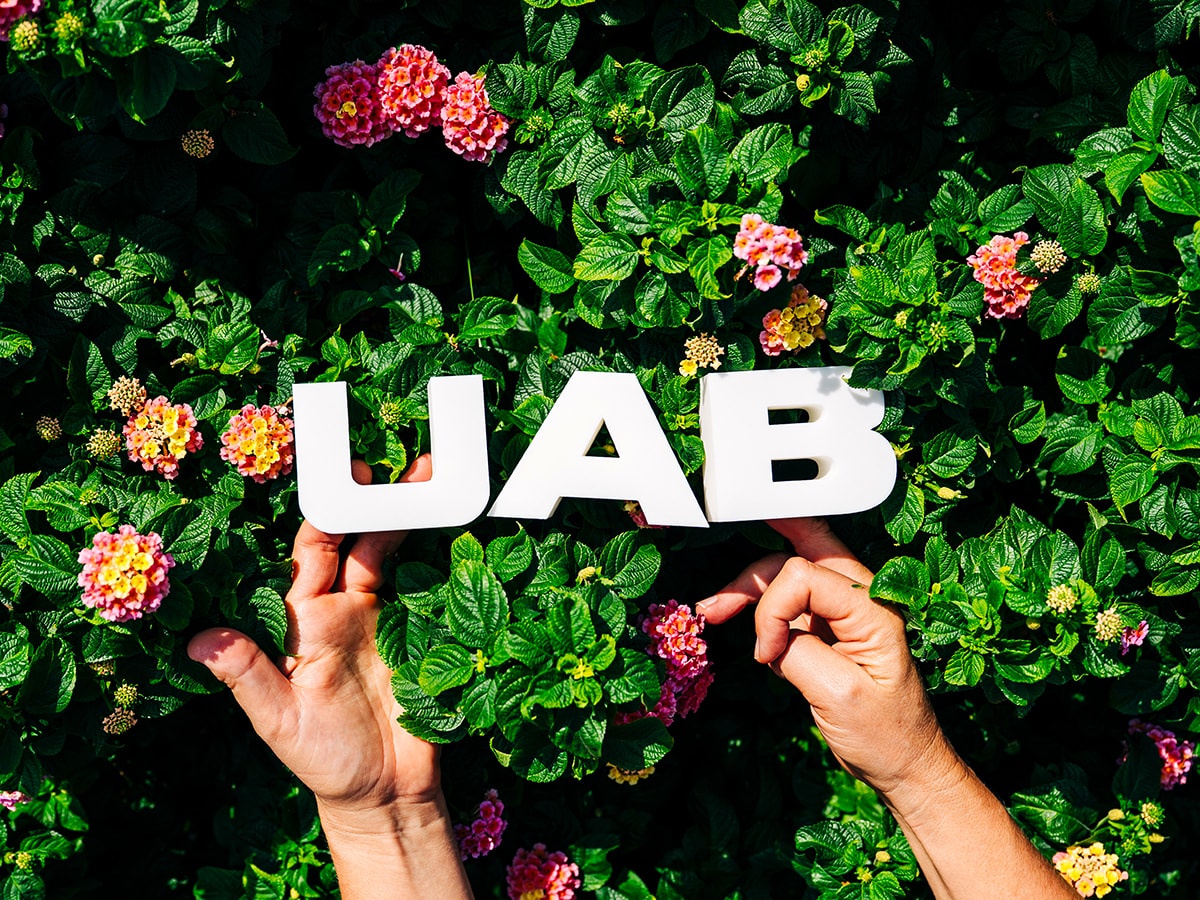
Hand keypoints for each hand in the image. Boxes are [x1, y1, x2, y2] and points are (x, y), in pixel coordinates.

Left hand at [188, 457, 471, 897]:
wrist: (387, 794)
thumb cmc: (323, 760)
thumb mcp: (279, 721)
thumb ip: (247, 675)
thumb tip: (194, 638)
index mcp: (305, 620)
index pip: (311, 551)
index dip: (325, 511)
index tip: (343, 476)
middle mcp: (345, 609)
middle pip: (360, 538)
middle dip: (377, 498)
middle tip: (403, 463)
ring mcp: (387, 619)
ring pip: (397, 553)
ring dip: (414, 515)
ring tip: (439, 478)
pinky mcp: (423, 635)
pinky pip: (431, 586)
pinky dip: (443, 554)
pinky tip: (461, 524)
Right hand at [696, 517, 954, 797]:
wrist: (903, 764)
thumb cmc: (884, 735)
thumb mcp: (839, 695)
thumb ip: (799, 653)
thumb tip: (767, 638)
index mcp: (871, 609)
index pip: (804, 576)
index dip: (773, 609)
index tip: (768, 654)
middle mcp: (860, 600)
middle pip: (797, 557)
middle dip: (753, 573)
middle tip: (715, 603)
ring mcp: (843, 613)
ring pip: (788, 574)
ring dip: (749, 587)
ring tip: (712, 610)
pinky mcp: (828, 629)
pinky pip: (788, 602)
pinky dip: (759, 607)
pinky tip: (738, 622)